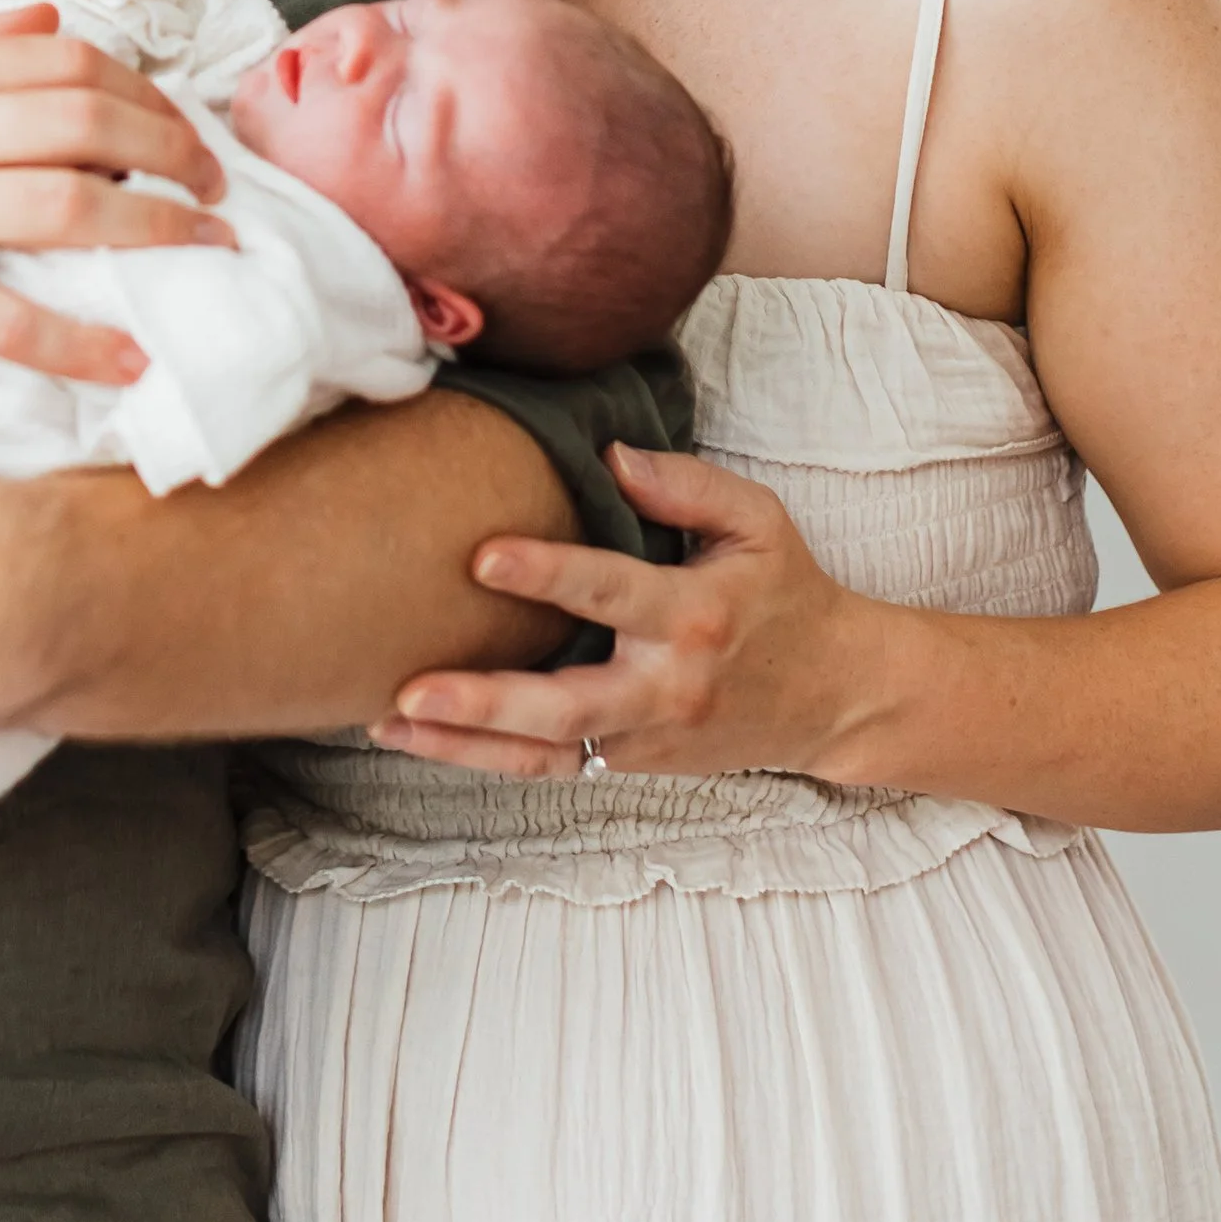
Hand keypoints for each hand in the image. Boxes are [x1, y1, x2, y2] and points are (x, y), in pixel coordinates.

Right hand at [0, 3, 232, 389]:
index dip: (147, 92)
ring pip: (73, 208)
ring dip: (159, 230)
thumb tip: (50, 22)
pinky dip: (85, 342)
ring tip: (208, 249)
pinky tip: (131, 358)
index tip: (185, 128)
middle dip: (174, 152)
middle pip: (89, 124)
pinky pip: (17, 319)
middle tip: (217, 188)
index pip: (69, 62)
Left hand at [372, 447, 885, 782]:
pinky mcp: (632, 764)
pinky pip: (552, 766)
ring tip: (386, 725)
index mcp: (695, 615)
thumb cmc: (787, 593)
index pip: (611, 592)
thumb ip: (687, 484)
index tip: (481, 555)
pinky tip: (423, 741)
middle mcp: (665, 687)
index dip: (547, 574)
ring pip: (546, 752)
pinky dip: (487, 759)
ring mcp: (645, 737)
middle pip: (565, 704)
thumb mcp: (759, 522)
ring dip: (464, 746)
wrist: (835, 698)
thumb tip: (610, 456)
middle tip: (411, 691)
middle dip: (484, 702)